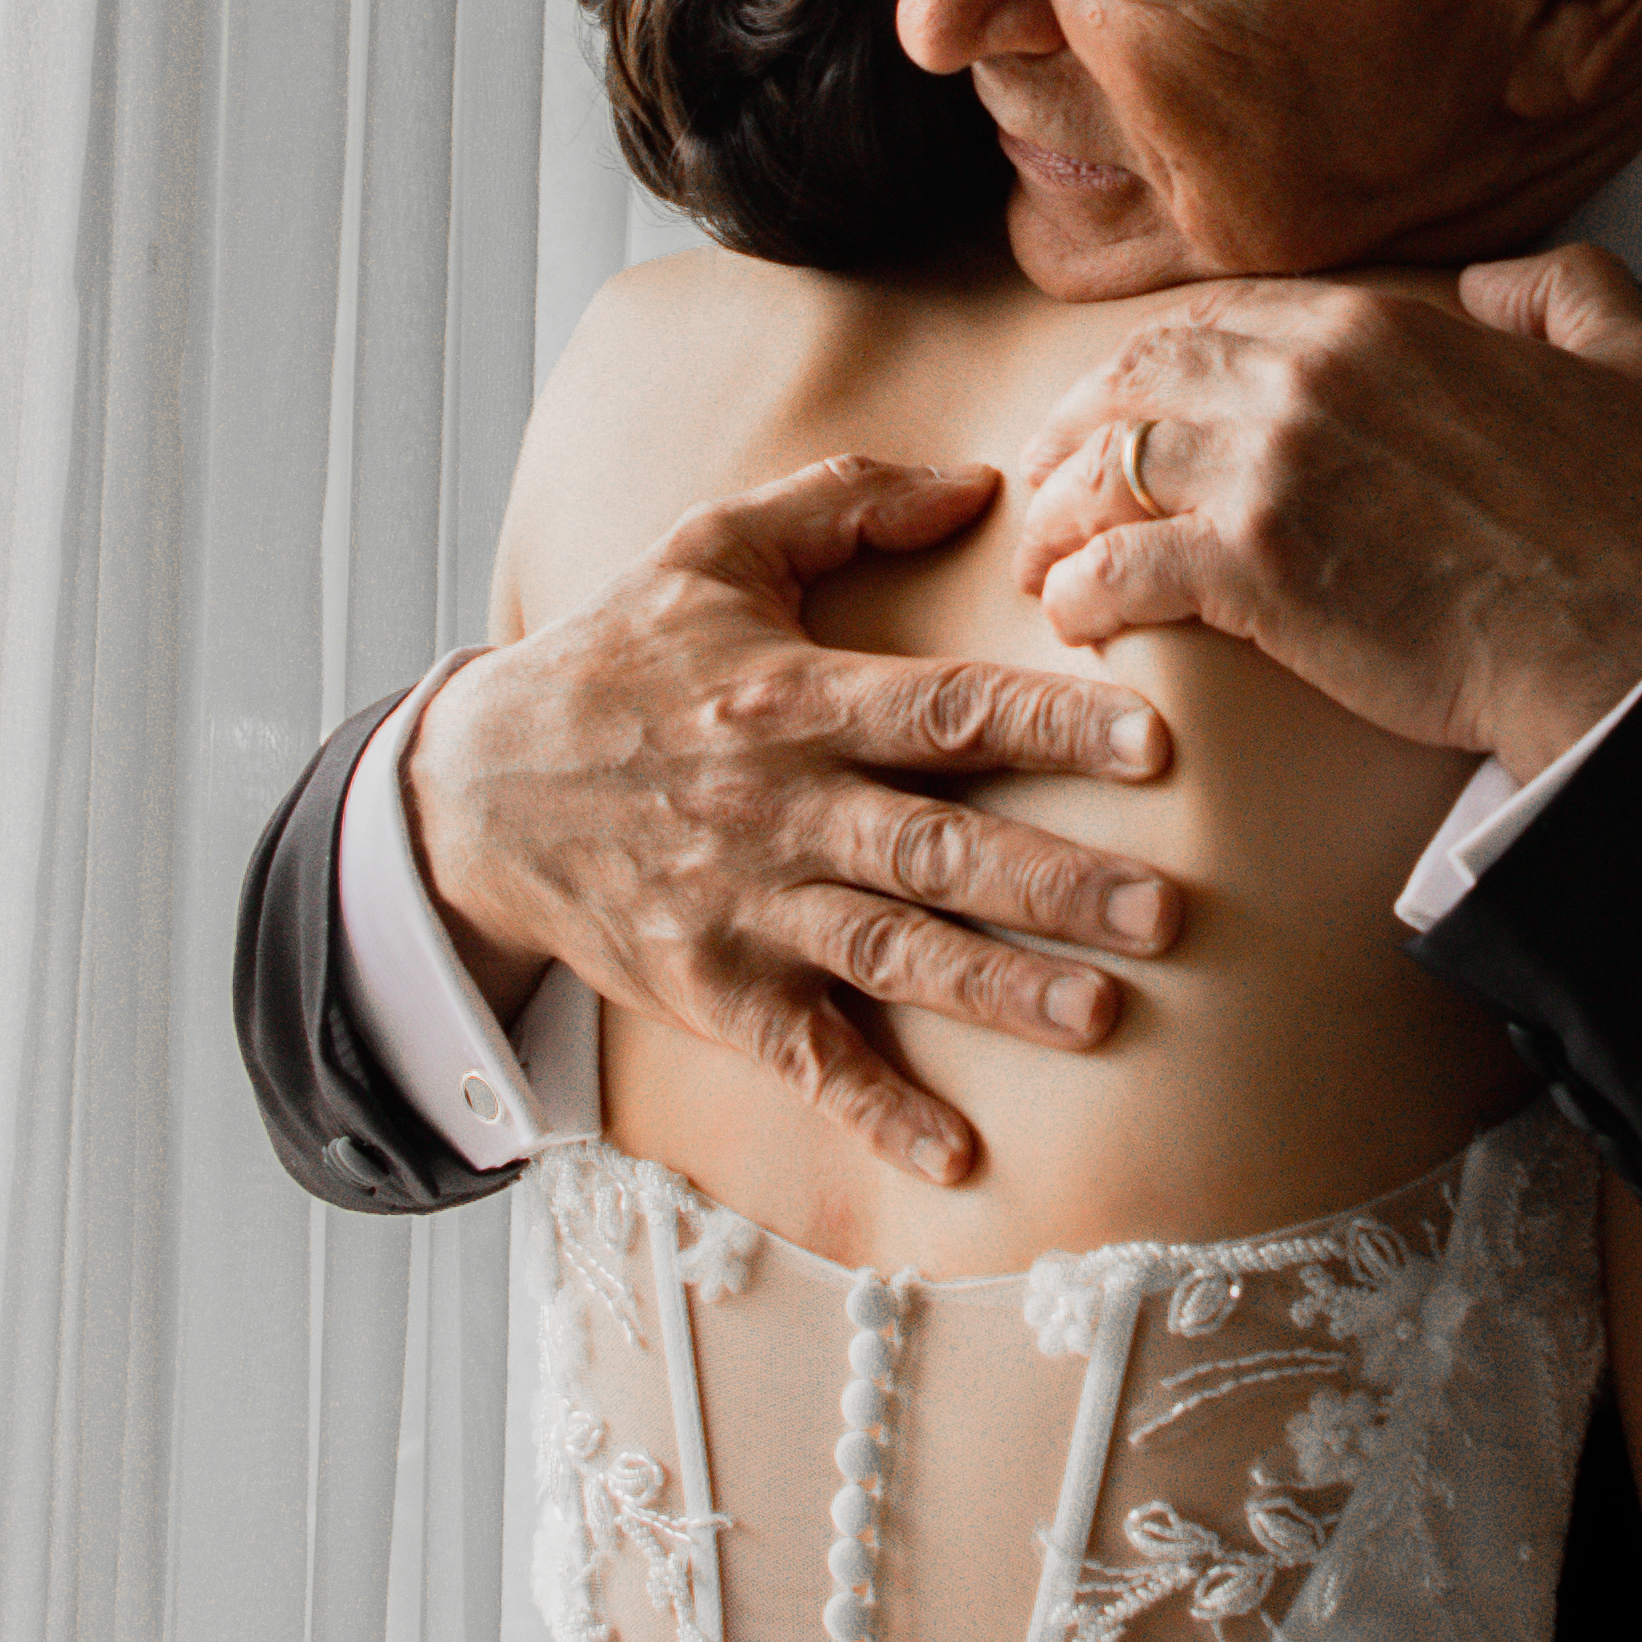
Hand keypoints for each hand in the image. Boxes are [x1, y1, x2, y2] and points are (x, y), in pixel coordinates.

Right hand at [401, 453, 1182, 1192]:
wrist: (474, 790)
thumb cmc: (614, 660)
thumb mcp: (708, 552)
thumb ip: (841, 502)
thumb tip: (978, 482)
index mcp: (792, 698)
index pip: (943, 710)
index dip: (1050, 723)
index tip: (1156, 741)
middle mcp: (777, 808)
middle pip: (936, 846)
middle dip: (1055, 880)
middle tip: (1167, 907)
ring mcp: (745, 908)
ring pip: (891, 954)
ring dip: (998, 989)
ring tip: (1104, 1016)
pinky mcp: (713, 991)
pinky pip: (807, 1060)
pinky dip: (879, 1113)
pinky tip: (961, 1159)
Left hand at [1005, 246, 1641, 783]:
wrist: (1613, 639)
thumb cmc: (1624, 519)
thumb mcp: (1631, 360)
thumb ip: (1562, 289)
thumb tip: (1487, 284)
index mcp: (1371, 325)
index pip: (1211, 322)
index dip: (1146, 368)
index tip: (1119, 412)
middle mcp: (1303, 379)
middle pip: (1136, 381)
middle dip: (1073, 429)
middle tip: (1046, 482)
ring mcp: (1271, 471)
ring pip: (1111, 467)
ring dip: (1059, 515)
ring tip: (1044, 562)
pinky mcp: (1251, 569)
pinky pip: (1120, 563)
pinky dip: (1079, 589)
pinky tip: (1074, 617)